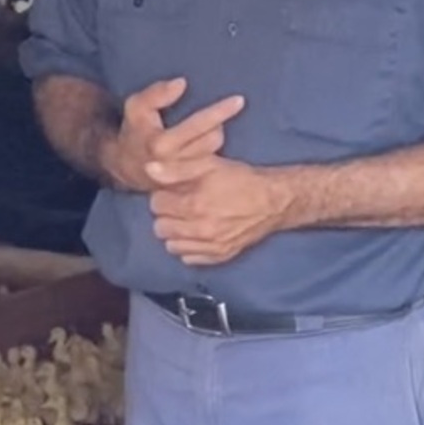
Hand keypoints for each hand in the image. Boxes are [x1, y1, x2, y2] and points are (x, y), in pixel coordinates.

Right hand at [101, 77, 243, 192]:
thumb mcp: (137, 106)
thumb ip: (156, 93)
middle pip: (214, 139)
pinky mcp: (190, 189)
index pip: (199, 124)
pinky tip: (206, 151)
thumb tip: (182, 83)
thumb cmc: (136, 131)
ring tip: (205, 131)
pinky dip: (214, 158)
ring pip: (216, 154)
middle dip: (217, 124)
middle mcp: (174, 165)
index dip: (219, 111)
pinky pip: (213, 170)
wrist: (127, 166)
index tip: (240, 100)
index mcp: (161, 144)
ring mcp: (183, 180)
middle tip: (215, 117)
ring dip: (215, 139)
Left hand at [148, 155, 292, 265]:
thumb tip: (149, 170)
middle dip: (166, 215)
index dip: (163, 195)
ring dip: (175, 233)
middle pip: (160, 228)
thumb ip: (177, 168)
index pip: (156, 205)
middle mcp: (200, 230)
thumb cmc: (242, 180)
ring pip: (171, 246)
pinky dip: (188, 247)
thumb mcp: (210, 165)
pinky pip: (189, 259)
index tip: (172, 191)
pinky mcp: (219, 256)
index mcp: (194, 205)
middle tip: (179, 205)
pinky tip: (197, 233)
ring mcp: (210, 246)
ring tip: (187, 219)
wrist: (274, 201)